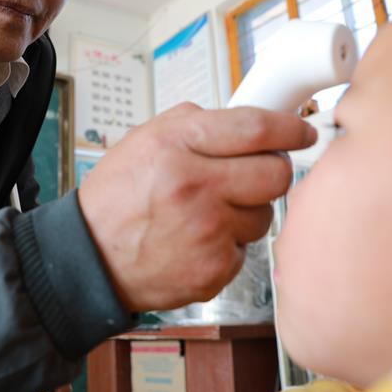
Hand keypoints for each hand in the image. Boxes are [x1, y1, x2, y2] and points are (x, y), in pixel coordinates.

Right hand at [78, 103, 316, 311]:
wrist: (89, 258)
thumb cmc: (118, 198)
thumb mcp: (145, 140)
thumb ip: (198, 125)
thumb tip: (252, 123)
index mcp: (176, 145)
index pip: (256, 129)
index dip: (290, 129)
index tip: (302, 132)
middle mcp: (195, 186)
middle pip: (276, 174)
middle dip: (272, 172)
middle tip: (254, 174)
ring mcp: (207, 231)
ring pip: (264, 214)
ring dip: (246, 211)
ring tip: (207, 213)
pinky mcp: (214, 268)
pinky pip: (246, 248)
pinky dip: (228, 244)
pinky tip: (197, 240)